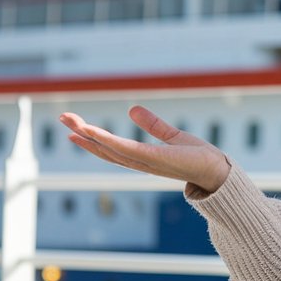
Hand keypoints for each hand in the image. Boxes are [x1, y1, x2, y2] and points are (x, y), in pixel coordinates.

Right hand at [59, 105, 230, 192]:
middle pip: (104, 149)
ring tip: (70, 122)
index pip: (111, 148)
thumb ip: (154, 125)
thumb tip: (132, 109)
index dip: (91, 139)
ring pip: (111, 149)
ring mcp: (146, 162)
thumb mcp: (172, 136)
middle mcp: (140, 163)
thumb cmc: (199, 157)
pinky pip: (127, 149)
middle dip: (82, 134)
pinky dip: (109, 142)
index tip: (73, 128)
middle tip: (62, 117)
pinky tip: (94, 132)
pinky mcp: (155, 159)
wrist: (217, 171)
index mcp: (142, 158)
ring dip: (89, 136)